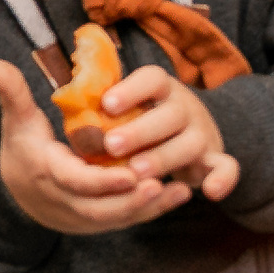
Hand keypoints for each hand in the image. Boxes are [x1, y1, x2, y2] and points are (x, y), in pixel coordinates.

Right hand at [0, 60, 236, 235]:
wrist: (19, 195)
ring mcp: (83, 216)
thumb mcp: (17, 121)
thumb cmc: (24, 149)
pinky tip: (179, 194)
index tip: (130, 175)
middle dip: (131, 200)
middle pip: (101, 208)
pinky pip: (128, 220)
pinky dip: (153, 211)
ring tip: (179, 189)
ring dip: (149, 207)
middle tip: (159, 183)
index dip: (103, 182)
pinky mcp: (98, 222)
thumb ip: (12, 93)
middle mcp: (66, 200)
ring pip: (118, 218)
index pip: (76, 182)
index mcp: (48, 173)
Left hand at [95, 62, 237, 199]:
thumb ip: (99, 105)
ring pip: (191, 143)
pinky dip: (223, 179)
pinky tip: (210, 193)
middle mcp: (184, 107)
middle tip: (111, 145)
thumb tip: (48, 99)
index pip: (151, 79)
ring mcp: (202, 133)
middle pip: (169, 114)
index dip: (131, 90)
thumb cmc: (140, 117)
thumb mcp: (125, 104)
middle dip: (140, 131)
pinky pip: (226, 168)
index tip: (106, 104)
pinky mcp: (214, 159)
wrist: (187, 130)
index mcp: (160, 88)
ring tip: (136, 172)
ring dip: (165, 157)